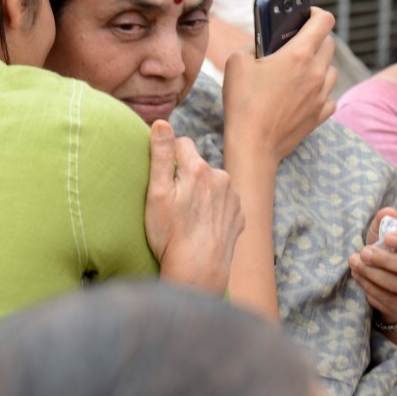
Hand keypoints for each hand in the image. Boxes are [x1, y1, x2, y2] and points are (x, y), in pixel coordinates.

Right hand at [145, 121, 243, 293]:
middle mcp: (221, 177)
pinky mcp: (240, 215)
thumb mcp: (157, 193)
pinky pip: (224, 202)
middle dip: (186, 176)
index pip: (181, 144)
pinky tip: (202, 226)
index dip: (168, 159)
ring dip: (202, 192)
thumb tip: (162, 123)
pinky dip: (214, 209)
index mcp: (199, 168)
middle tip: (174, 204)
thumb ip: (160, 155)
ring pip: (212, 183)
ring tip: (188, 218)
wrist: (198, 273)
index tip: (162, 182)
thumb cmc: (170, 235)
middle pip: (198, 164)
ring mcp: (233, 197)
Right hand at [221, 7, 337, 164]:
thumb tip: (260, 43)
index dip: (315, 12)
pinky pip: (329, 96)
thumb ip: (252, 45)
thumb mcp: (237, 62)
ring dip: (319, 65)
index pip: (324, 20)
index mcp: (299, 54)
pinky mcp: (320, 114)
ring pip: (331, 70)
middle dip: (315, 38)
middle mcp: (316, 73)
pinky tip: (303, 95)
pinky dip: (319, 92)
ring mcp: (321, 95)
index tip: (306, 15)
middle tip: (296, 43)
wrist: (253, 145)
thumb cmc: (243, 103)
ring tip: (298, 71)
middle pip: (329, 44)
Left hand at [348, 207, 396, 325]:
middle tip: (364, 252)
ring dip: (374, 275)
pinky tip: (358, 276)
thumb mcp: (390, 232)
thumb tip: (385, 213)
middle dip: (386, 260)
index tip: (387, 238)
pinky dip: (371, 288)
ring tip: (355, 263)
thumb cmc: (393, 248)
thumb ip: (387, 221)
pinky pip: (390, 300)